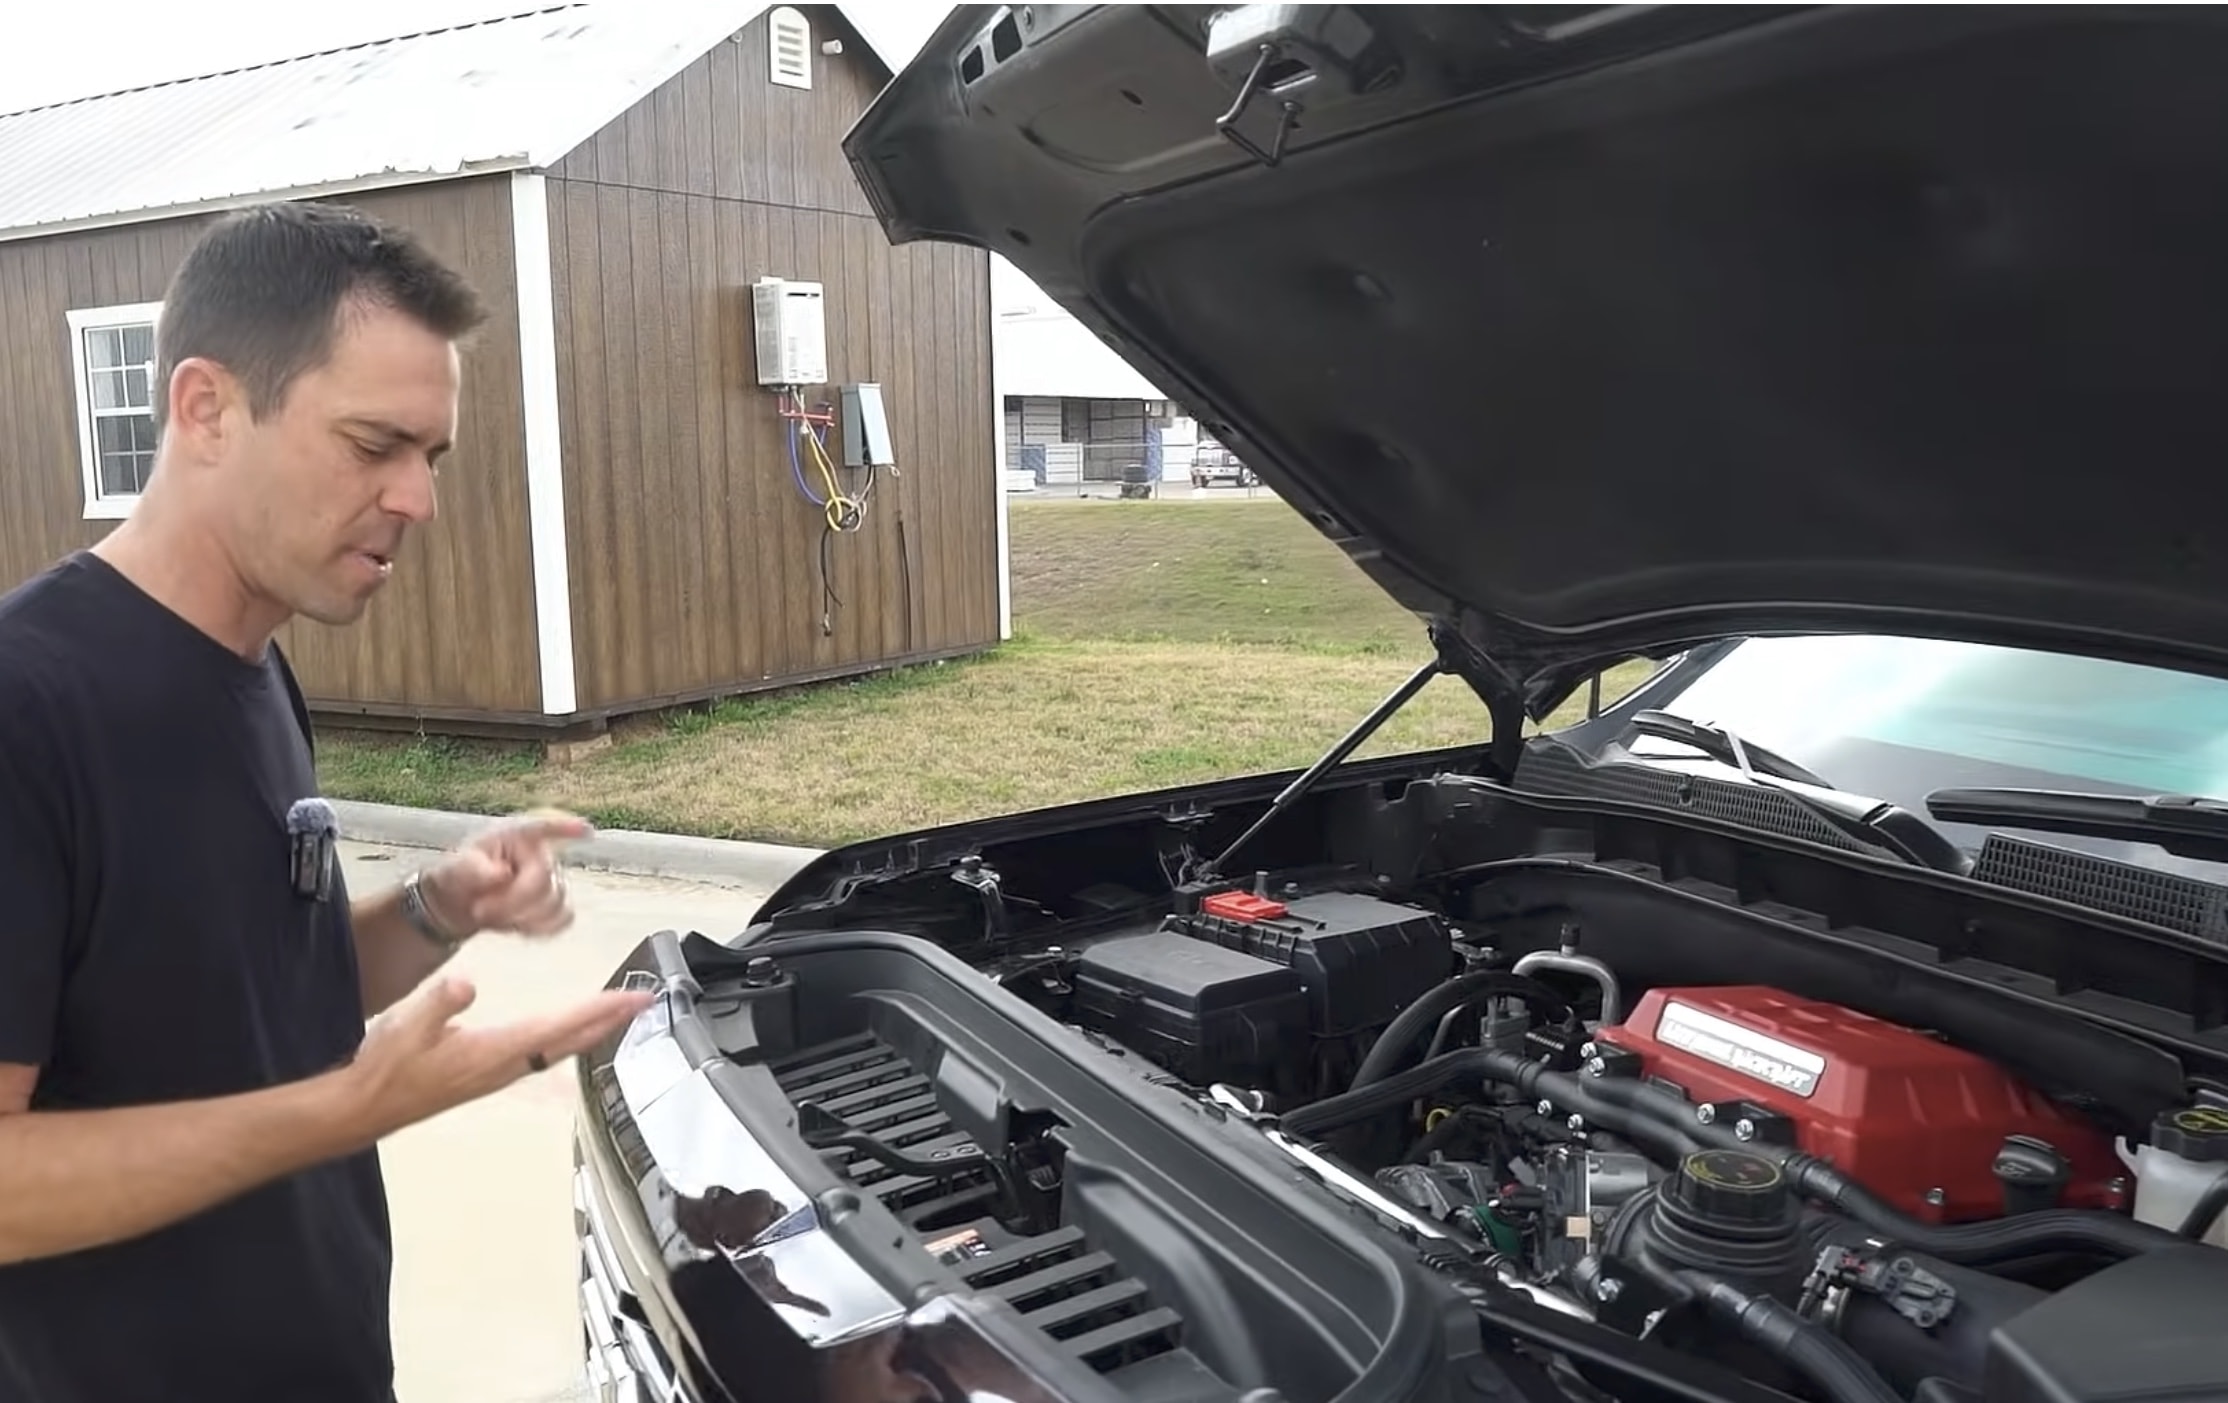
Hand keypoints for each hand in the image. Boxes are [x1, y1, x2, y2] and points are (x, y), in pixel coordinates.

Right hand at [339, 971, 653, 1138]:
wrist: (365, 1106)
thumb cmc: (386, 1066)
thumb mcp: (407, 1024)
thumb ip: (440, 1002)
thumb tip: (467, 983)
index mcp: (493, 1052)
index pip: (558, 1027)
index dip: (597, 1011)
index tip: (631, 998)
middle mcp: (506, 1067)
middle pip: (570, 1041)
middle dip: (608, 1021)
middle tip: (643, 1002)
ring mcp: (499, 1074)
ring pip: (559, 1050)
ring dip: (590, 1031)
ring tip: (617, 1013)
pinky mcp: (488, 1075)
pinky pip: (542, 1055)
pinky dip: (566, 1039)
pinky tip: (570, 1034)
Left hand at [422, 809, 593, 940]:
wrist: (461, 904)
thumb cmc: (460, 877)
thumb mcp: (456, 869)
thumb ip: (474, 869)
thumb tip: (503, 874)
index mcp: (515, 836)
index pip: (543, 828)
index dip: (565, 828)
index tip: (586, 831)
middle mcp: (540, 854)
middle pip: (544, 880)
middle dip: (511, 901)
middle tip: (479, 911)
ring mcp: (552, 879)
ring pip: (555, 903)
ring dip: (521, 917)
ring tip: (491, 916)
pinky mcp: (556, 905)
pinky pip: (563, 919)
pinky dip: (540, 928)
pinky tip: (517, 927)